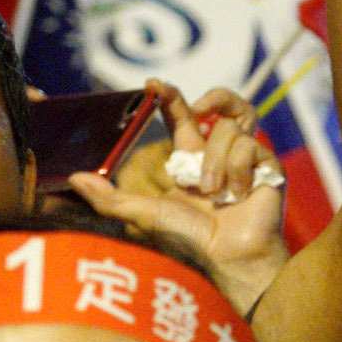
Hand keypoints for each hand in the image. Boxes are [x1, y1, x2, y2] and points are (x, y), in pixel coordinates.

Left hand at [69, 79, 288, 312]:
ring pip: (230, 128)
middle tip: (199, 107)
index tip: (154, 85)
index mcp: (192, 159)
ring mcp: (247, 159)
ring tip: (213, 192)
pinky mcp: (268, 166)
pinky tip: (238, 194)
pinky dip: (238, 170)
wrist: (229, 256)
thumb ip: (108, 197)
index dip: (170, 98)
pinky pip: (250, 146)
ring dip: (215, 160)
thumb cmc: (190, 239)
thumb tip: (73, 177)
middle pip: (225, 105)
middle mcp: (220, 154)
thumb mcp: (142, 213)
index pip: (183, 117)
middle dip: (216, 96)